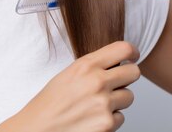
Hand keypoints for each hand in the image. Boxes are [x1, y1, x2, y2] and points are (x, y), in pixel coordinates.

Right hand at [12, 41, 140, 131]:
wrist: (37, 130)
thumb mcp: (68, 75)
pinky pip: (121, 118)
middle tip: (117, 83)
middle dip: (127, 78)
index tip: (132, 57)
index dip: (132, 53)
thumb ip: (92, 67)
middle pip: (134, 72)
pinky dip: (110, 120)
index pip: (123, 49)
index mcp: (86, 65)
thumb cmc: (48, 104)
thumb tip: (116, 63)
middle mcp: (97, 81)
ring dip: (117, 101)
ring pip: (129, 97)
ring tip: (96, 105)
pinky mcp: (107, 124)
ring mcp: (104, 104)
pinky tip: (92, 119)